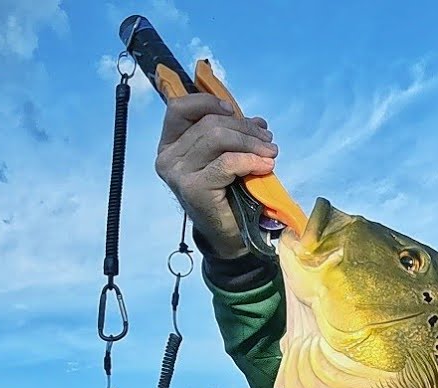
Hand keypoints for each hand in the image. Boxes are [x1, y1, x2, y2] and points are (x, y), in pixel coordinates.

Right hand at [154, 93, 278, 257]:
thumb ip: (232, 135)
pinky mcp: (194, 189)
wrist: (230, 234)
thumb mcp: (224, 156)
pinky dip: (250, 160)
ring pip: (217, 138)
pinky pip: (226, 163)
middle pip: (209, 124)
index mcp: (170, 144)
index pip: (179, 108)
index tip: (233, 110)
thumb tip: (257, 120)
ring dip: (251, 142)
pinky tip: (266, 167)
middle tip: (268, 141)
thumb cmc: (227, 193)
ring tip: (270, 153)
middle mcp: (167, 157)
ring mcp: (178, 174)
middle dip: (244, 128)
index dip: (208, 102)